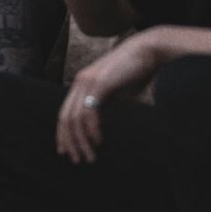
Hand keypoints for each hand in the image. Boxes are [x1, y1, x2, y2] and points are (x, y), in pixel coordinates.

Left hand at [56, 31, 158, 163]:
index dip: (64, 134)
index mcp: (82, 83)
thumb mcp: (114, 91)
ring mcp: (88, 81)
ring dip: (82, 141)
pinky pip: (89, 112)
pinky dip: (92, 130)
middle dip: (70, 142)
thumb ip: (103, 103)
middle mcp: (80, 81)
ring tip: (91, 157)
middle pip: (66, 117)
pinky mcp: (100, 83)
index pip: (65, 112)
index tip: (66, 152)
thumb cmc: (134, 72)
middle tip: (78, 160)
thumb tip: (97, 124)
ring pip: (76, 118)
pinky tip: (99, 141)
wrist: (146, 51)